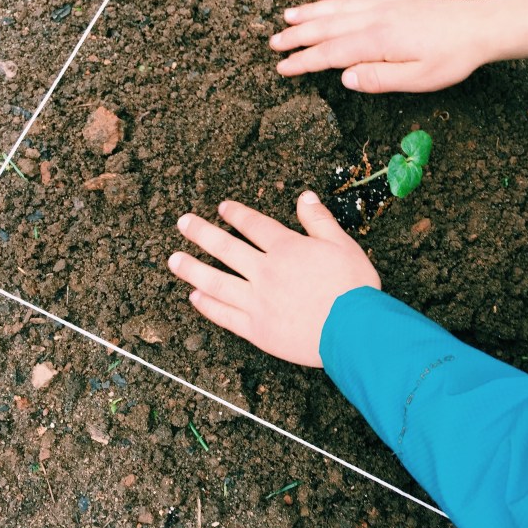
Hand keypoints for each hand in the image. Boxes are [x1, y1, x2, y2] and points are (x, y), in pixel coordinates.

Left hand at [168, 192, 380, 366]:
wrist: (353, 331)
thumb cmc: (353, 287)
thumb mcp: (342, 245)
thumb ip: (319, 220)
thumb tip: (304, 196)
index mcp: (287, 249)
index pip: (254, 226)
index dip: (236, 214)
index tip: (221, 208)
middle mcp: (266, 271)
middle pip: (226, 248)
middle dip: (201, 233)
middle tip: (182, 223)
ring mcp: (257, 301)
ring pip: (216, 281)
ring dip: (192, 268)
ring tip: (173, 260)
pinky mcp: (257, 329)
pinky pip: (225, 315)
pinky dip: (208, 305)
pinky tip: (194, 296)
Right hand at [271, 0, 527, 92]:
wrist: (480, 28)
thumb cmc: (452, 58)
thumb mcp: (418, 79)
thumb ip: (378, 79)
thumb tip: (344, 78)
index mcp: (377, 41)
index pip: (330, 53)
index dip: (304, 61)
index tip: (282, 68)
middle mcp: (375, 17)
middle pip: (327, 27)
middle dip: (298, 36)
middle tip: (273, 45)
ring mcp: (385, 4)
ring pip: (338, 6)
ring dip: (310, 11)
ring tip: (287, 16)